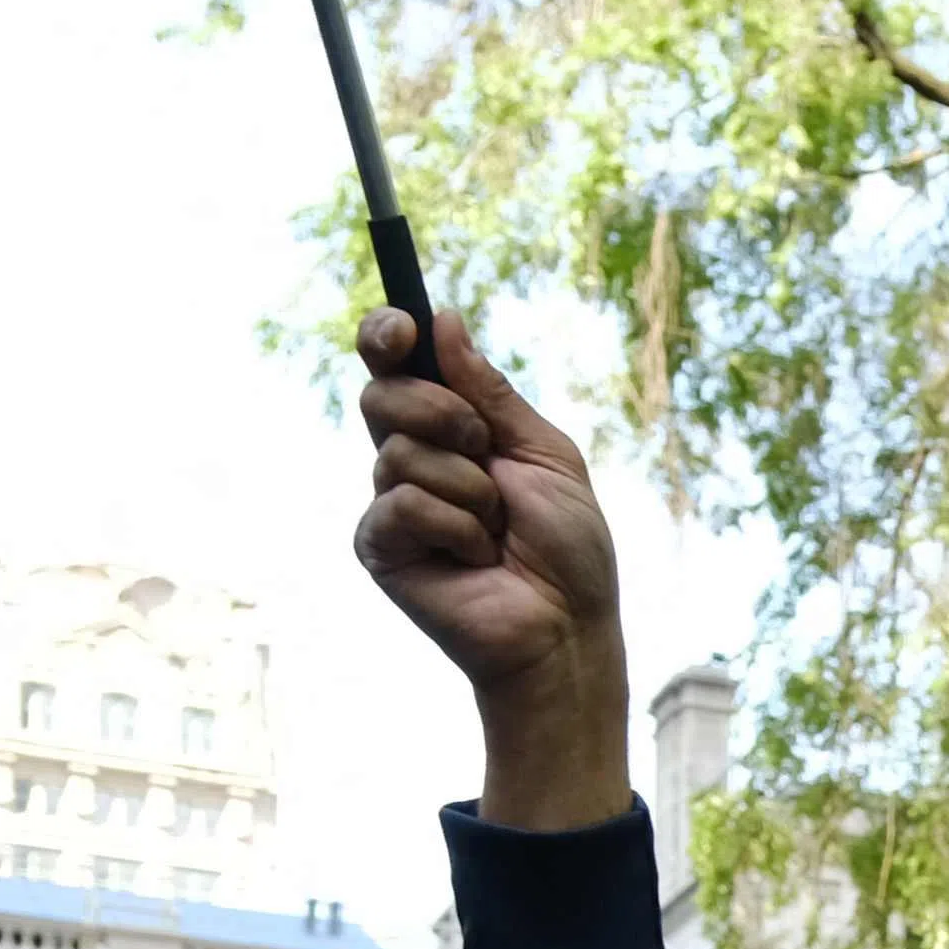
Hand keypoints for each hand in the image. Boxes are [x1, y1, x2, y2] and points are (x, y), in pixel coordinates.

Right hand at [349, 308, 629, 817]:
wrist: (566, 627)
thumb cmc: (567, 549)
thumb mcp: (545, 455)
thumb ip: (492, 392)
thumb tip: (444, 321)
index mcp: (450, 427)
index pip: (397, 364)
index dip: (388, 336)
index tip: (404, 328)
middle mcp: (412, 457)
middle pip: (383, 393)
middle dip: (442, 413)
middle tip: (484, 453)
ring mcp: (392, 503)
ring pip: (400, 451)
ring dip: (468, 489)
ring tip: (495, 531)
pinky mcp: (380, 547)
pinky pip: (401, 504)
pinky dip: (454, 528)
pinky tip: (474, 560)